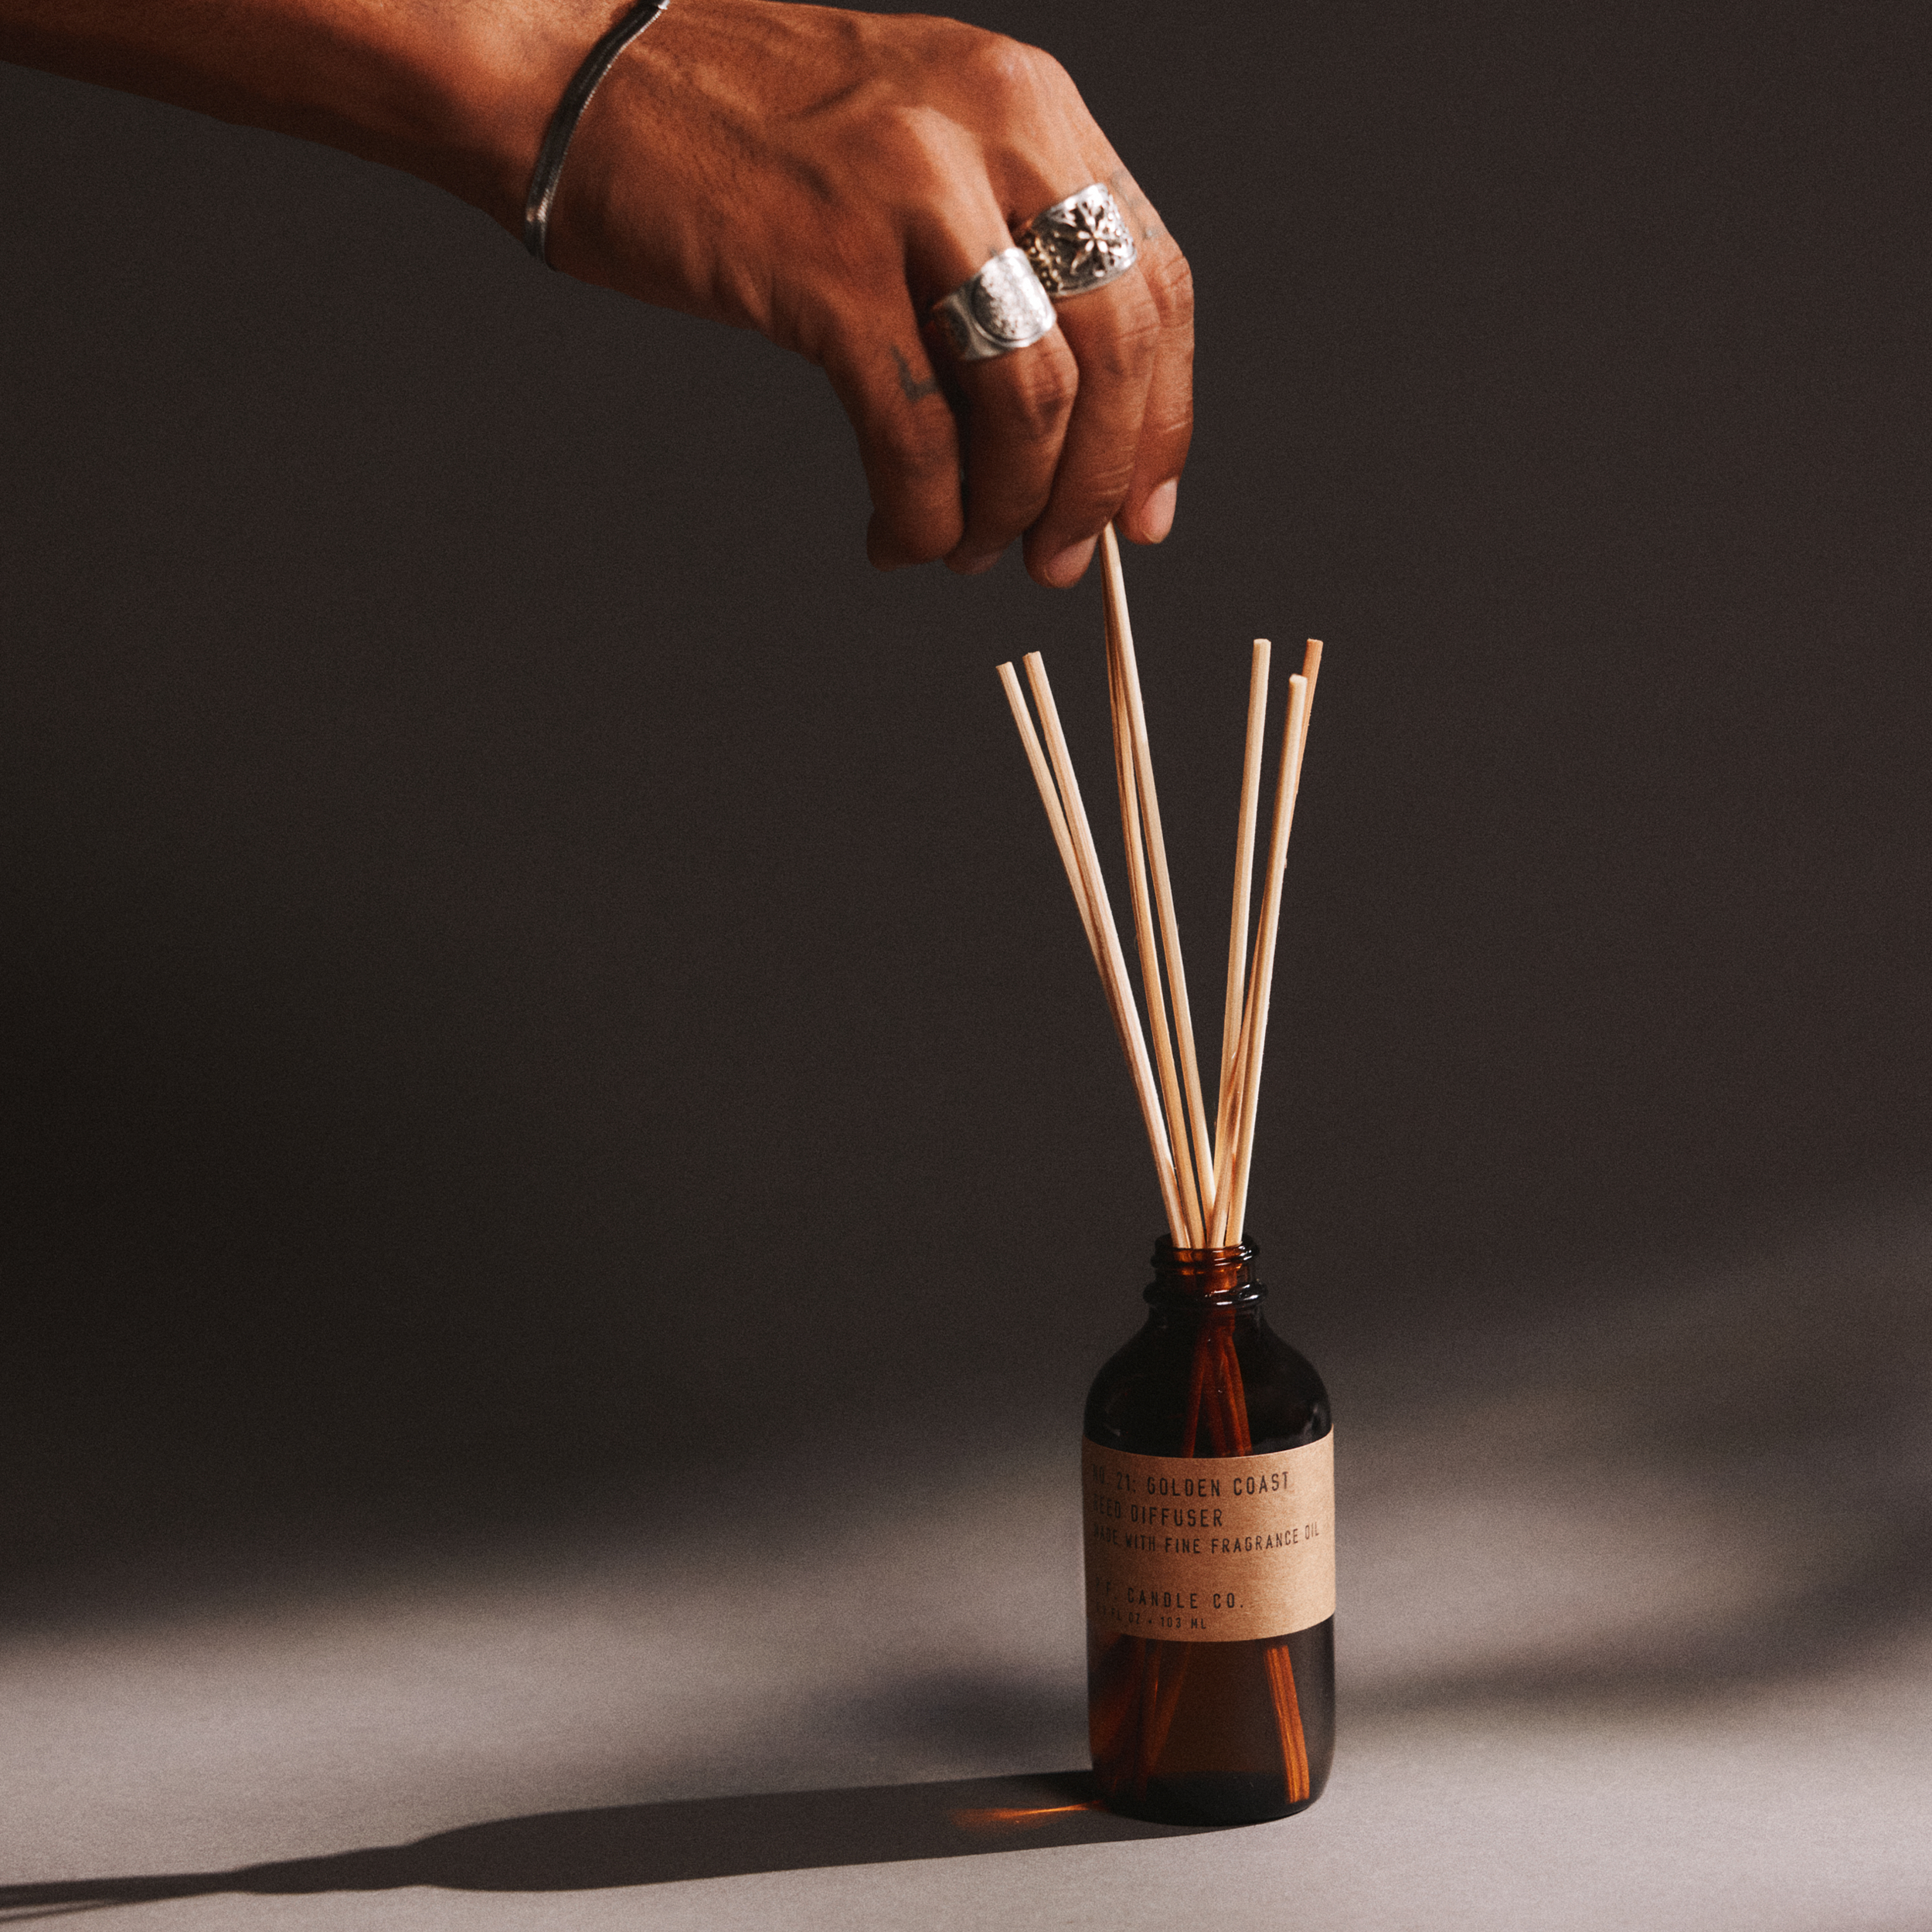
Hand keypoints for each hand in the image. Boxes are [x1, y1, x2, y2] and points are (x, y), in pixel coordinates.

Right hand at [549, 0, 1193, 584]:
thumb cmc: (741, 123)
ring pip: (1028, 404)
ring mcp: (907, 199)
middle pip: (1112, 350)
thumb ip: (1003, 241)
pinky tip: (896, 539)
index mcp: (1028, 105)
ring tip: (967, 553)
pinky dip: (921, 515)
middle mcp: (988, 135)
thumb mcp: (918, 138)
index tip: (1142, 510)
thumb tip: (1073, 409)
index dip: (1162, 417)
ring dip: (1008, 511)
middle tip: (1059, 559)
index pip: (1155, 281)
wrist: (578, 69)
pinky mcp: (824, 272)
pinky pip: (917, 437)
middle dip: (1097, 486)